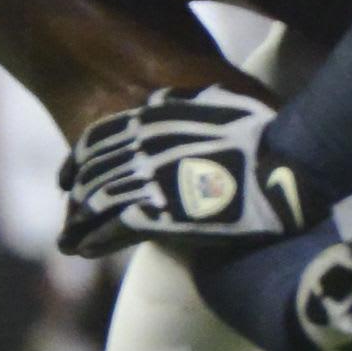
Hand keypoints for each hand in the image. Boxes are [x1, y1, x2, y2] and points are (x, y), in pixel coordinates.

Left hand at [61, 85, 311, 257]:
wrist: (284, 166)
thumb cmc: (261, 134)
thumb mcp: (216, 100)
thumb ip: (179, 100)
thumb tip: (153, 100)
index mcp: (150, 123)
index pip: (94, 143)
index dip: (76, 164)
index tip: (67, 180)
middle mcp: (140, 151)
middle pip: (92, 177)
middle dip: (78, 199)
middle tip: (71, 217)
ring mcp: (146, 184)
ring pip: (96, 205)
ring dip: (79, 225)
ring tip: (67, 241)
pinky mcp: (158, 216)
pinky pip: (112, 230)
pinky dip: (94, 240)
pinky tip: (85, 250)